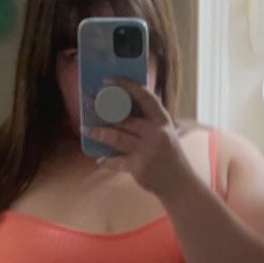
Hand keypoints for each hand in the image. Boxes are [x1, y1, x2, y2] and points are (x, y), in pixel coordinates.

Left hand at [83, 79, 192, 200]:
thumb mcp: (165, 132)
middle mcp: (155, 132)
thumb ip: (149, 120)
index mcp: (162, 119)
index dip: (126, 85)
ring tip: (85, 129)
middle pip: (124, 117)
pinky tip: (99, 159)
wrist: (179, 182)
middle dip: (102, 109)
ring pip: (116, 137)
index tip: (108, 80)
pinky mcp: (139, 168)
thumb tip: (122, 108)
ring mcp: (146, 150)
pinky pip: (117, 161)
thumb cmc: (169, 155)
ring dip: (98, 132)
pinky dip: (107, 160)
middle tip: (87, 104)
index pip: (143, 95)